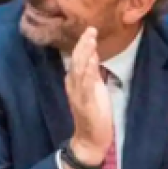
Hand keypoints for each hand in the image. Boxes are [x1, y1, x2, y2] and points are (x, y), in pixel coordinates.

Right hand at [65, 27, 112, 166]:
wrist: (90, 139)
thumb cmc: (94, 114)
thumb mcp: (94, 88)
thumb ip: (92, 72)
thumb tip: (93, 53)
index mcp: (74, 81)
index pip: (77, 58)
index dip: (83, 44)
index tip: (90, 30)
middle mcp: (72, 84)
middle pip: (77, 60)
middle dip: (83, 44)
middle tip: (90, 29)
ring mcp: (77, 93)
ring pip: (79, 68)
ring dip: (85, 53)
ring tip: (90, 39)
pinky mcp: (85, 102)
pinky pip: (86, 84)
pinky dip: (88, 71)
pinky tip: (92, 60)